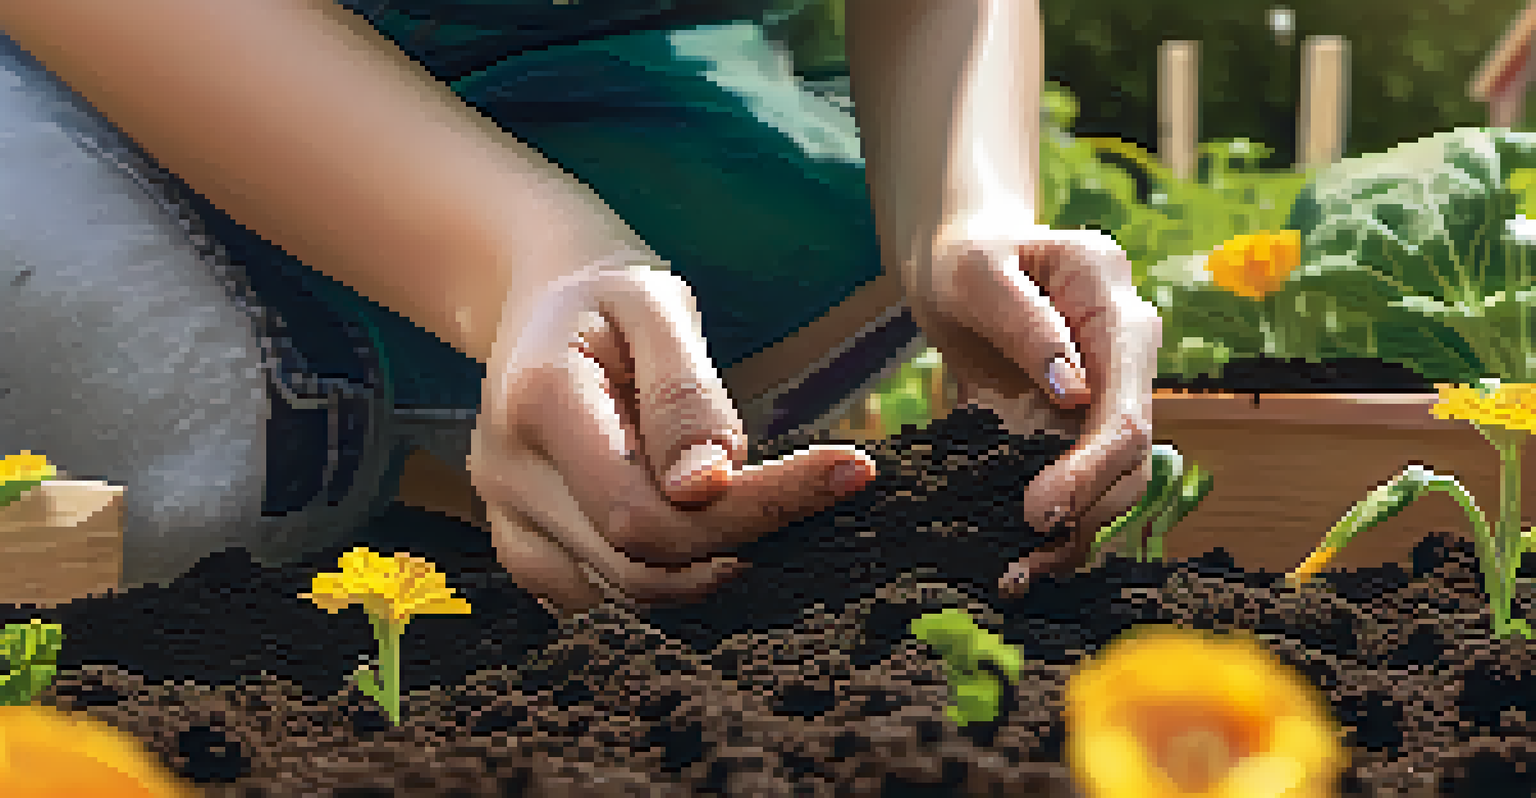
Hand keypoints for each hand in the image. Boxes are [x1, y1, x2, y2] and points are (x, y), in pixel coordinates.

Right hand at [469, 264, 876, 614]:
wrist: (541, 309)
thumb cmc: (611, 299)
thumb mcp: (656, 306)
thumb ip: (683, 396)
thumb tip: (707, 488)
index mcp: (538, 404)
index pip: (645, 509)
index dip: (752, 511)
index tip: (849, 471)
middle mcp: (508, 475)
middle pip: (639, 566)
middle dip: (744, 542)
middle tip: (824, 491)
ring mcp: (508, 522)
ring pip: (624, 597)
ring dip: (711, 568)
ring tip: (767, 508)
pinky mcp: (524, 552)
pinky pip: (605, 602)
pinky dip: (673, 580)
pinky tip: (717, 533)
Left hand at [905, 209, 1162, 594]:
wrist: (962, 261)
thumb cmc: (967, 255)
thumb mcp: (978, 271)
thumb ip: (1027, 324)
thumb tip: (1075, 395)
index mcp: (1113, 306)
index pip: (1125, 406)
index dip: (1090, 467)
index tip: (1039, 511)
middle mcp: (1125, 358)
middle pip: (1130, 456)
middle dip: (1084, 514)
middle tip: (1020, 562)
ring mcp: (1105, 397)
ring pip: (1114, 482)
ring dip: (1074, 535)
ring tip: (1017, 576)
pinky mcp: (1075, 428)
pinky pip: (1080, 484)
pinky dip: (1054, 527)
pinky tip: (1016, 561)